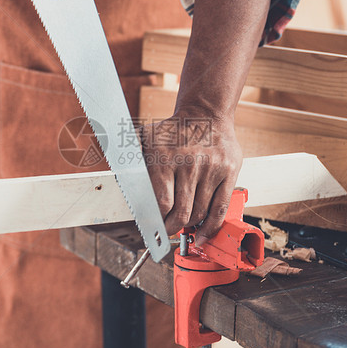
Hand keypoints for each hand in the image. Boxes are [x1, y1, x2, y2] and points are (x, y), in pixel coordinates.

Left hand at [141, 109, 242, 244]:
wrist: (206, 113)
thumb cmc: (174, 130)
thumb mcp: (146, 137)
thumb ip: (130, 157)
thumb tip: (117, 177)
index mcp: (165, 158)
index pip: (162, 203)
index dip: (158, 221)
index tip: (154, 228)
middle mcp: (189, 164)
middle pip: (181, 212)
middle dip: (172, 227)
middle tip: (167, 231)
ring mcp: (211, 169)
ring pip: (200, 212)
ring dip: (190, 226)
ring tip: (183, 227)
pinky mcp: (229, 172)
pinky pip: (221, 208)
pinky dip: (212, 227)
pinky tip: (203, 234)